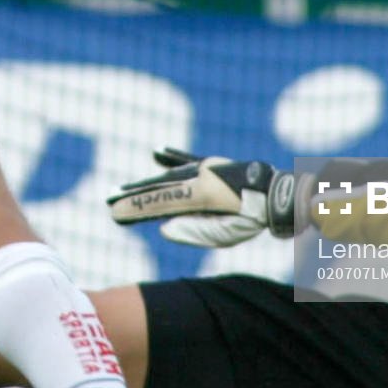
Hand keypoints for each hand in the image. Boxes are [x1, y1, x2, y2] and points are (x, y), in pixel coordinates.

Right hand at [107, 147, 298, 247]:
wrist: (279, 194)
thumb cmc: (253, 218)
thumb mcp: (226, 234)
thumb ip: (194, 232)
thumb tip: (164, 228)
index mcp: (201, 194)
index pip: (161, 202)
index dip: (135, 207)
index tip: (114, 212)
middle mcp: (200, 175)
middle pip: (159, 187)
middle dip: (132, 194)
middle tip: (108, 200)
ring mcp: (207, 167)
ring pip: (169, 175)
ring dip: (146, 181)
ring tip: (124, 186)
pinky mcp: (215, 164)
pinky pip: (189, 160)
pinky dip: (172, 157)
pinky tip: (157, 153)